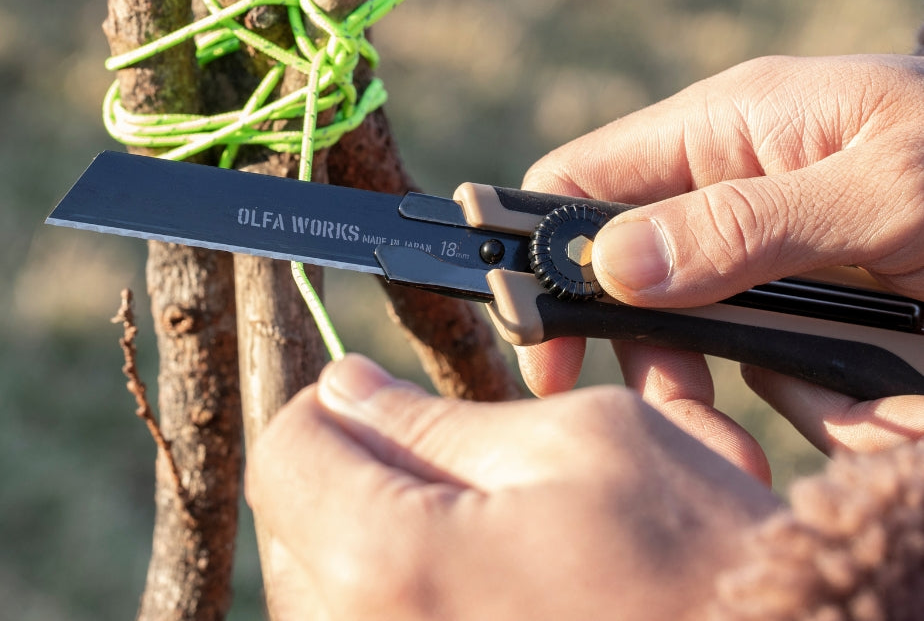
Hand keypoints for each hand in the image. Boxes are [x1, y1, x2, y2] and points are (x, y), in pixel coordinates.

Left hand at [246, 354, 778, 620]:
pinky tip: (474, 580)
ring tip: (465, 526)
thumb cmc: (696, 563)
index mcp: (390, 559)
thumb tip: (346, 389)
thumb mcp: (578, 443)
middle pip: (289, 528)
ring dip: (367, 541)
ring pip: (320, 592)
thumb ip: (435, 418)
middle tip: (430, 460)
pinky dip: (398, 595)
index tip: (372, 397)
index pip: (286, 451)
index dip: (329, 407)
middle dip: (346, 474)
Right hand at [518, 54, 923, 473]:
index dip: (545, 257)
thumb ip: (744, 222)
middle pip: (640, 283)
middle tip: (697, 436)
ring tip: (876, 426)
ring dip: (781, 399)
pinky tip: (898, 417)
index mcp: (728, 126)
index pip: (582, 179)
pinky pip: (799, 374)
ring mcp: (786, 252)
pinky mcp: (835, 309)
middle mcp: (740, 186)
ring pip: (722, 346)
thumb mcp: (884, 188)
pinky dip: (843, 409)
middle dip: (669, 366)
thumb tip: (612, 263)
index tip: (547, 351)